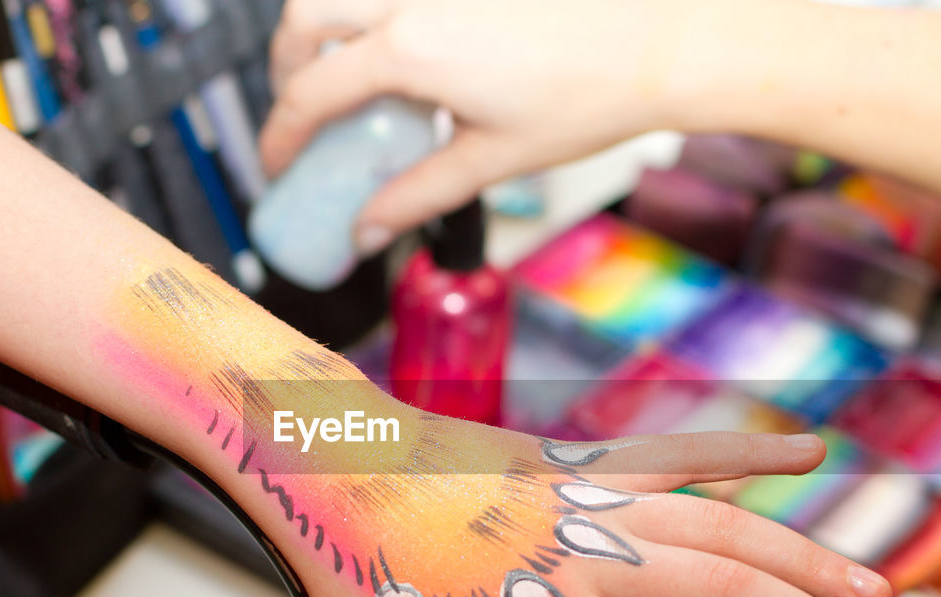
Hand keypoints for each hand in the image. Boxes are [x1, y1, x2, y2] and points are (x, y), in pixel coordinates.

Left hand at [112, 266, 911, 596]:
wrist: (328, 462)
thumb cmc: (364, 565)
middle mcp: (584, 550)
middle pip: (728, 588)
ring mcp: (586, 497)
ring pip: (718, 522)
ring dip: (802, 554)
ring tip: (870, 586)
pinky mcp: (574, 462)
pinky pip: (673, 453)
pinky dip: (741, 454)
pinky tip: (799, 456)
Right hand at [259, 0, 732, 249]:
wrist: (660, 41)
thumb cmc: (591, 94)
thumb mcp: (490, 159)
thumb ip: (416, 195)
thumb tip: (368, 231)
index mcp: (411, 50)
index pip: (310, 92)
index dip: (281, 136)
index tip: (279, 164)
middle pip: (304, 17)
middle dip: (285, 65)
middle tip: (302, 108)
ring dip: (324, 26)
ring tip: (345, 73)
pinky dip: (374, 12)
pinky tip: (398, 44)